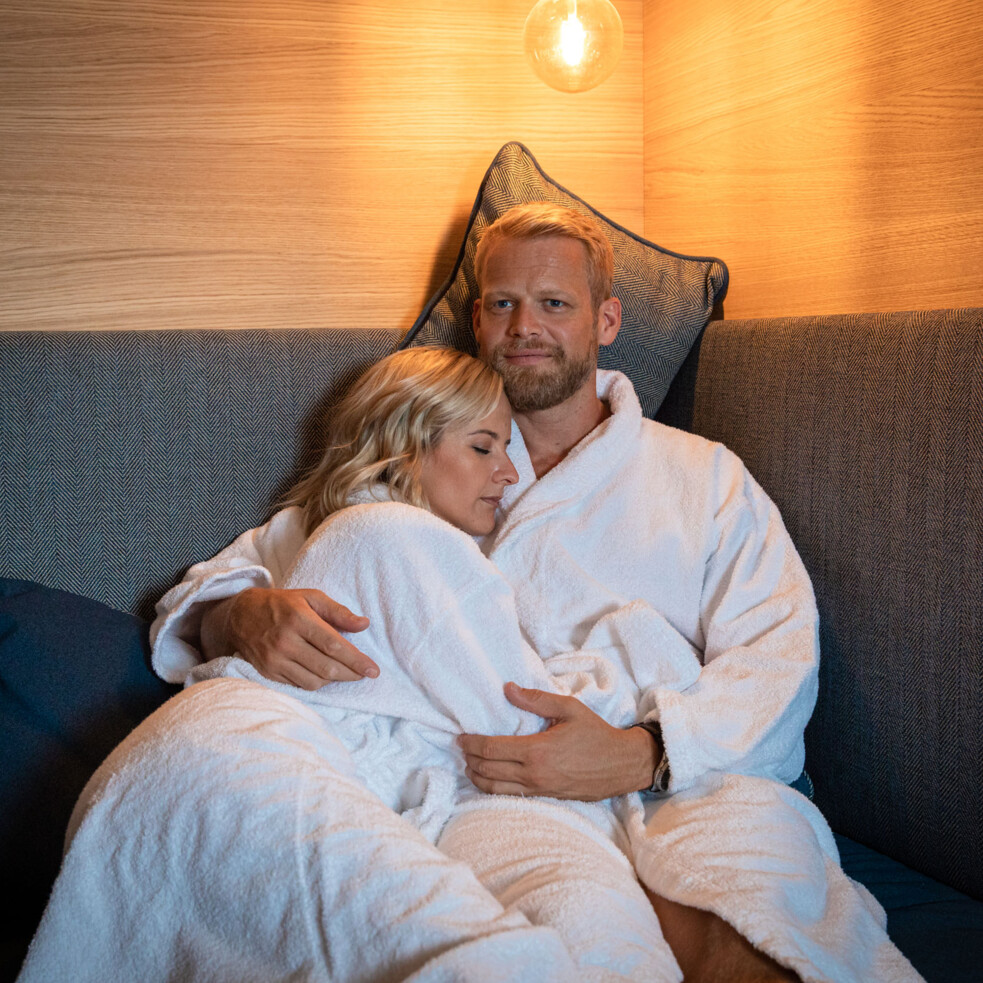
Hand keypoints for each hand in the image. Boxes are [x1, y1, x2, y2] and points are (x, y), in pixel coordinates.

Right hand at [200, 586, 375, 688]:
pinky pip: (299, 685)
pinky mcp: (267, 672)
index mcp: (299, 619)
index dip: (356, 661)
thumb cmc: (281, 604)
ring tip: (345, 672)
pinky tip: (324, 674)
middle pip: (326, 668)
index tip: (373, 670)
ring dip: (334, 681)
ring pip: (314, 681)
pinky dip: (316, 683)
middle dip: (351, 674)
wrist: (241, 615)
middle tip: (365, 674)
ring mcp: (274, 660)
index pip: (334, 646)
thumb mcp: (310, 597)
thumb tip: (364, 624)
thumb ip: (338, 612)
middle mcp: (285, 642)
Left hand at [457, 683, 656, 800]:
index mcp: (537, 750)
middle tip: (462, 749)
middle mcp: (534, 774)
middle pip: (487, 770)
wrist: (621, 765)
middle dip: (469, 760)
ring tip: (470, 765)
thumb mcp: (569, 708)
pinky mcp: (545, 798)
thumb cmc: (596, 734)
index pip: (491, 749)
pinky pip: (510, 796)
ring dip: (477, 777)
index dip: (471, 743)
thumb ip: (536, 699)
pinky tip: (489, 779)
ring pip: (495, 788)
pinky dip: (493, 788)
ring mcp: (538, 790)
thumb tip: (508, 689)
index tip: (461, 737)